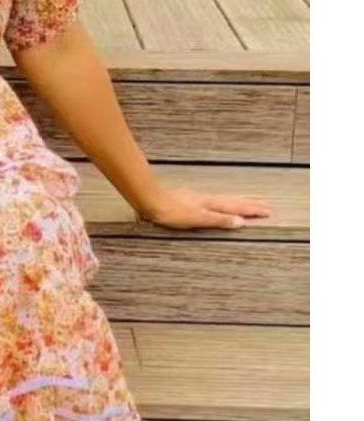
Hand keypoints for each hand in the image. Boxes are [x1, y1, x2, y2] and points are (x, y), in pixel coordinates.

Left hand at [137, 185, 272, 230]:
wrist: (151, 200)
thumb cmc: (172, 212)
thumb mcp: (197, 219)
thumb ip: (218, 220)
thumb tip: (240, 222)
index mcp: (212, 205)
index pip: (237, 208)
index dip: (253, 210)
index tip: (269, 212)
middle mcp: (208, 199)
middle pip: (234, 201)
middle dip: (250, 204)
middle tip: (266, 205)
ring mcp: (199, 198)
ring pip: (225, 199)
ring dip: (239, 201)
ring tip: (249, 202)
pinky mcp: (190, 199)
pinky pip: (215, 200)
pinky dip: (224, 202)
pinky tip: (219, 203)